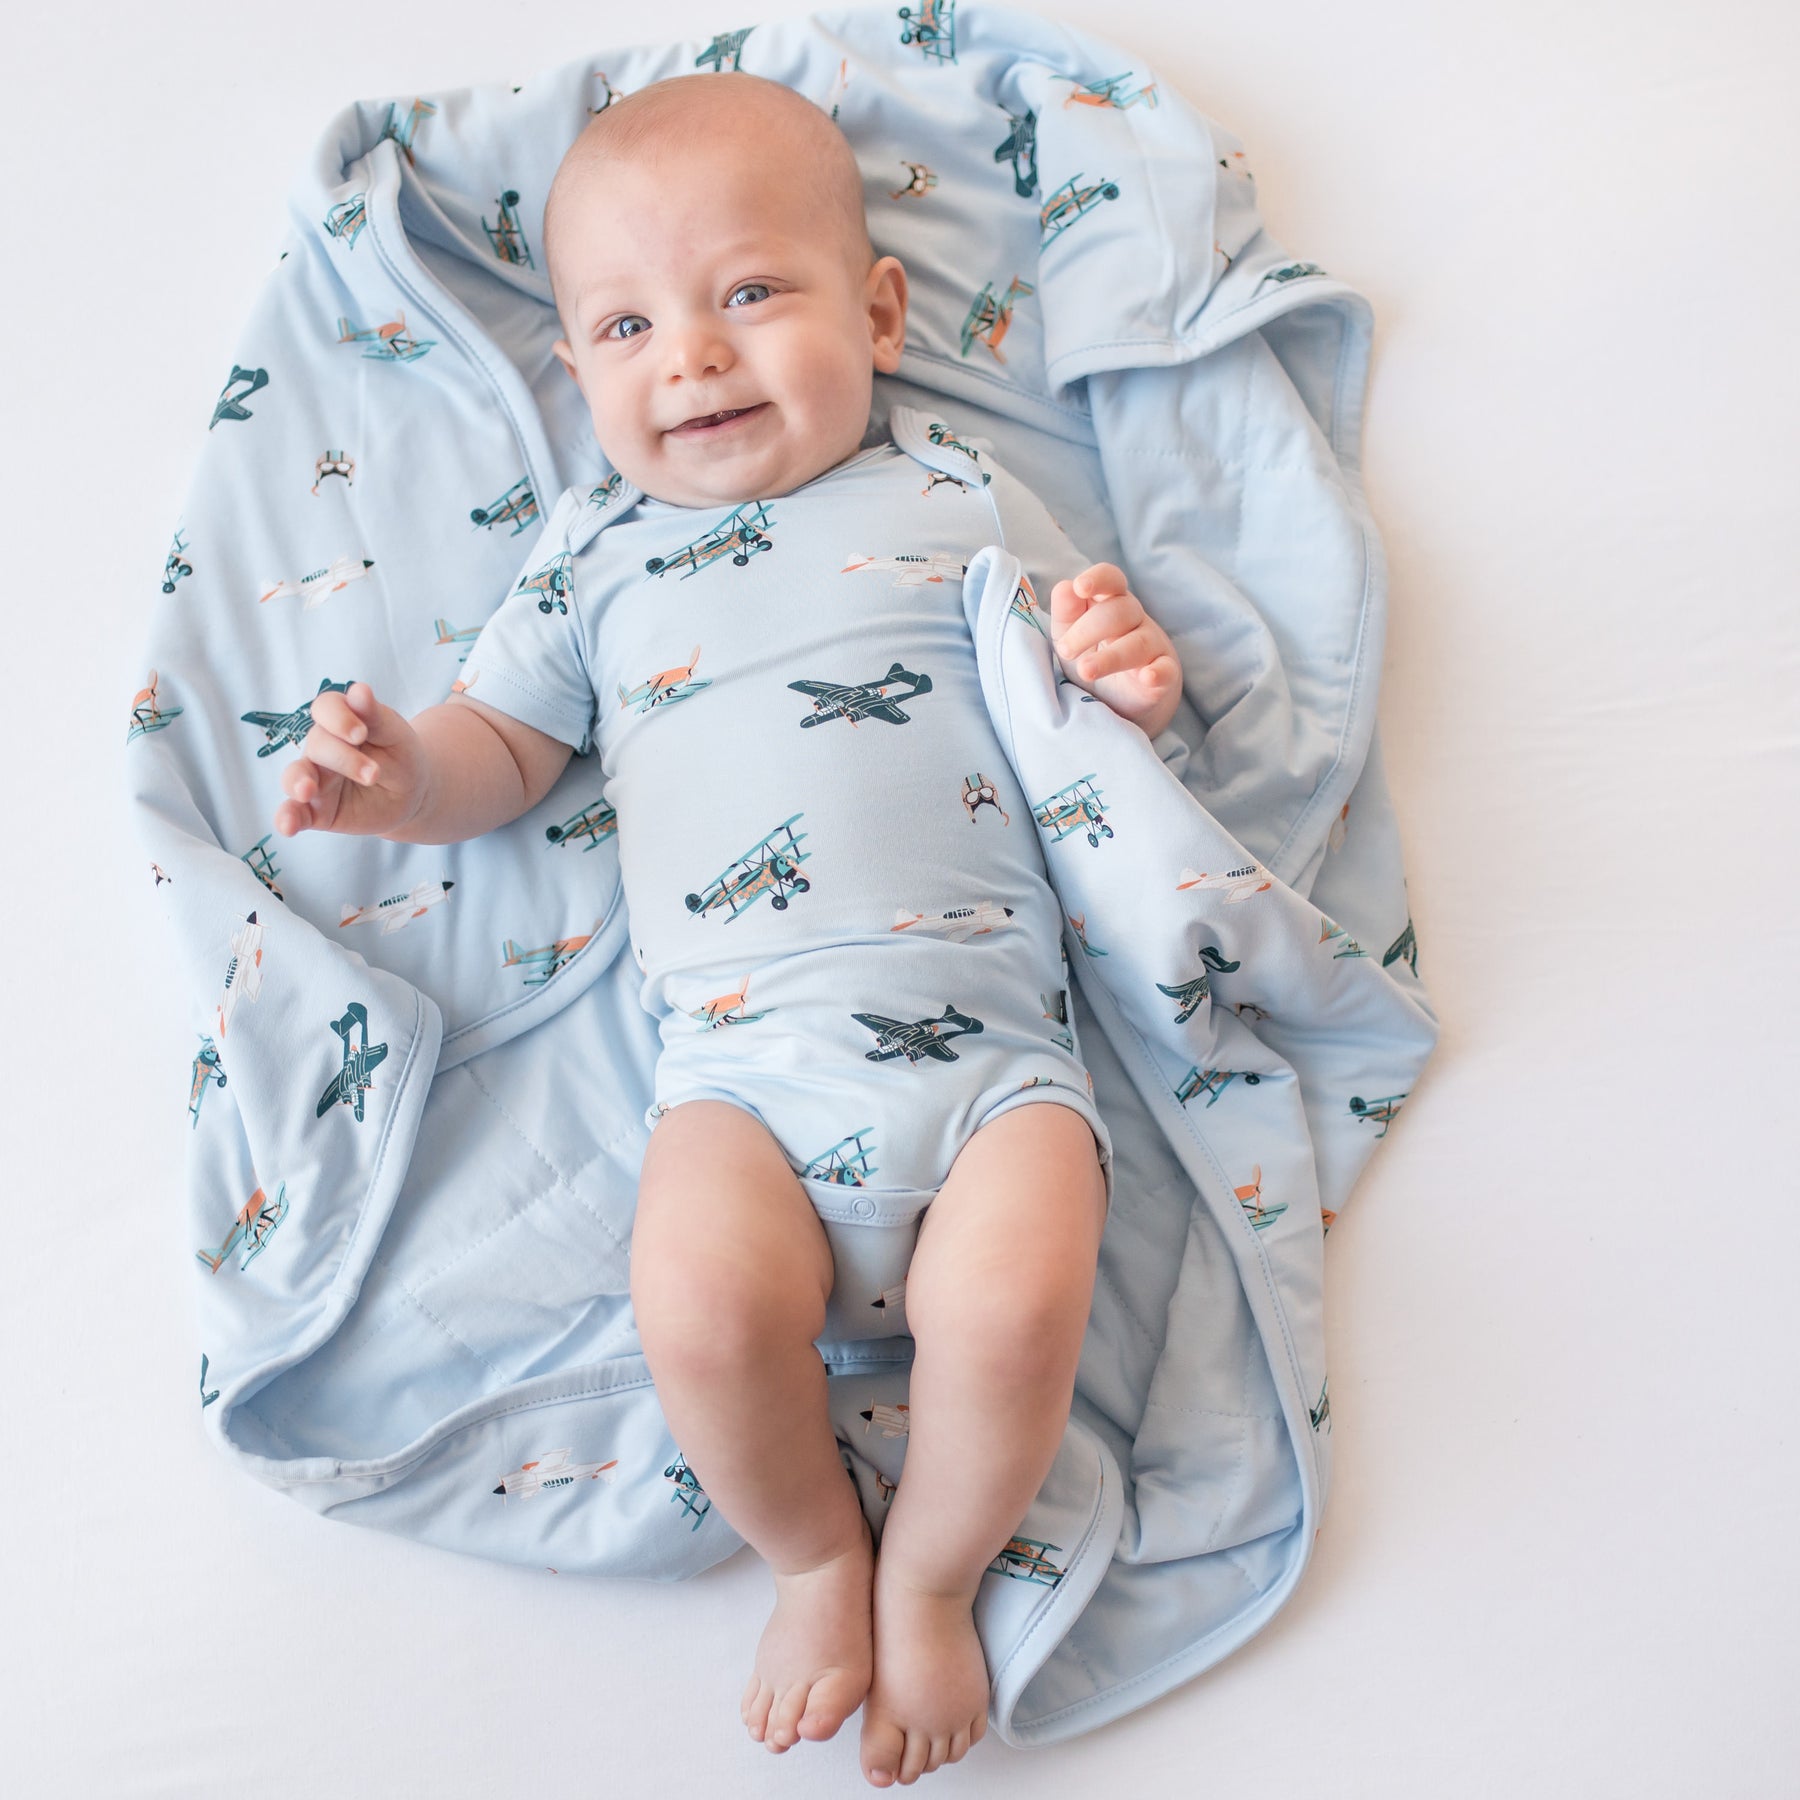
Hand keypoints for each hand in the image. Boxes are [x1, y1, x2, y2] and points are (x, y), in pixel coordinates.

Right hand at [274, 680, 429, 838]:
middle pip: (317, 744)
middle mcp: (321, 749)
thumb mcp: (396, 735)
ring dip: (299, 782)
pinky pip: (295, 813)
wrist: (412, 795)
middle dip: (345, 759)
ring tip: (308, 791)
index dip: (338, 717)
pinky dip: (287, 818)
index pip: (326, 708)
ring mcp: (316, 779)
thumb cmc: (401, 756)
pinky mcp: (316, 810)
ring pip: (295, 776)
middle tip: (373, 774)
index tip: (360, 734)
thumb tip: (359, 690)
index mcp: (341, 723)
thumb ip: (376, 716)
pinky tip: (286, 826)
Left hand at [1050, 563, 1181, 733]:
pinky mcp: (1164, 674)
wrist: (1121, 695)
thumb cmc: (1093, 654)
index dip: (1098, 579)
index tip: (1080, 587)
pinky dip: (1158, 673)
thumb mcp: (1069, 633)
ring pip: (1137, 643)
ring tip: (1086, 670)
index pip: (1111, 579)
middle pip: (1119, 612)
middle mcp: (1135, 618)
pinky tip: (1147, 677)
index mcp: (1111, 602)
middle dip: (1087, 630)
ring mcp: (1152, 645)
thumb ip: (1066, 610)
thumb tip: (1066, 586)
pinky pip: (1165, 669)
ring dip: (1110, 657)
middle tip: (1065, 651)